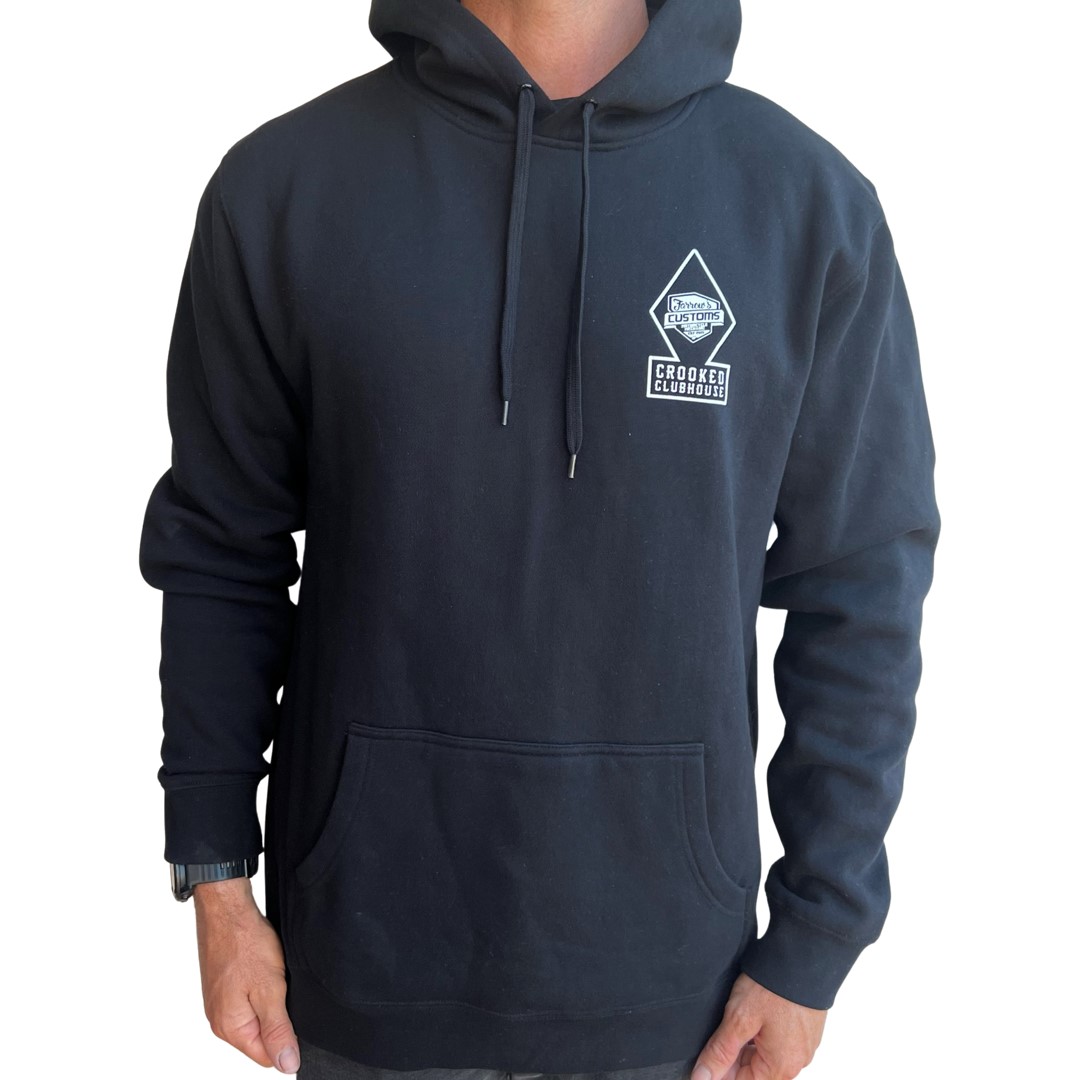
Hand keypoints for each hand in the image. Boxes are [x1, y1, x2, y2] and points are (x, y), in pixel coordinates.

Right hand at [193, 877, 300, 1073]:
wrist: (227, 909)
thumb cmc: (245, 943)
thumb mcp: (270, 990)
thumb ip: (278, 1030)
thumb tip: (286, 1065)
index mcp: (230, 1028)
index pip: (266, 1057)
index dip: (287, 1041)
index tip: (294, 1013)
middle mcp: (220, 1020)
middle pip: (260, 1038)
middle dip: (278, 1018)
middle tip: (283, 988)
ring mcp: (219, 1002)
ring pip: (256, 1016)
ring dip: (270, 1001)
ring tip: (273, 976)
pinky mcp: (223, 986)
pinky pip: (248, 999)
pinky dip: (261, 987)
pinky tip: (265, 969)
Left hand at [691, 973, 826, 1079]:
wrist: (805, 956)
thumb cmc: (773, 986)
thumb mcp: (739, 1018)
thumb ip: (720, 1052)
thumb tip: (701, 1078)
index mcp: (780, 1067)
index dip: (720, 1072)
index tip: (708, 1056)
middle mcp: (796, 1062)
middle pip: (756, 1071)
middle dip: (734, 1058)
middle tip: (717, 1034)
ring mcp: (803, 1045)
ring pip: (767, 1055)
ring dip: (747, 1045)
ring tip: (733, 1020)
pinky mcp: (806, 1029)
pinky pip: (780, 1041)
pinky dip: (762, 1035)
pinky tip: (751, 1016)